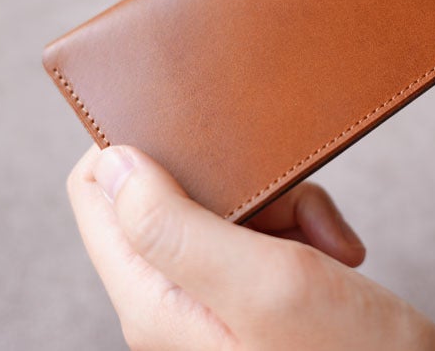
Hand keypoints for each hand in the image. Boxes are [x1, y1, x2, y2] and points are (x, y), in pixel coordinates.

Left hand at [67, 145, 434, 349]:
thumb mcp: (267, 286)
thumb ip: (177, 226)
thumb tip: (114, 163)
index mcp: (153, 301)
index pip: (96, 192)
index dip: (135, 145)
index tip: (196, 130)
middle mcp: (171, 302)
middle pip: (171, 193)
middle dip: (237, 178)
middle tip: (289, 200)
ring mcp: (212, 303)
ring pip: (226, 207)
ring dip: (286, 206)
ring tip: (328, 245)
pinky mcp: (253, 302)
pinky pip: (263, 235)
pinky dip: (306, 230)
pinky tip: (338, 257)